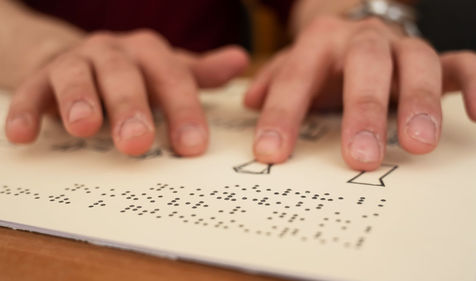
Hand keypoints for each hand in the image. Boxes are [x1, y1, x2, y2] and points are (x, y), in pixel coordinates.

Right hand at [6, 30, 248, 155]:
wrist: (80, 58)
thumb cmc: (134, 74)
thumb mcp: (167, 72)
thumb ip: (199, 73)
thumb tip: (240, 60)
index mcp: (149, 53)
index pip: (172, 79)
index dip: (183, 111)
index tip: (192, 147)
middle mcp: (113, 52)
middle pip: (123, 75)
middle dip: (131, 107)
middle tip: (138, 142)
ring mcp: (74, 62)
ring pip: (76, 76)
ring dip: (79, 101)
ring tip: (85, 129)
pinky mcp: (38, 77)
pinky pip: (29, 91)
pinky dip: (25, 111)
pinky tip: (23, 135)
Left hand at [245, 16, 475, 170]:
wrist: (357, 29)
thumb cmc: (323, 61)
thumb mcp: (293, 68)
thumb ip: (273, 83)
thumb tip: (249, 102)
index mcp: (319, 42)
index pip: (297, 77)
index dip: (281, 114)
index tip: (271, 153)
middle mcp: (362, 40)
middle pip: (365, 65)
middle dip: (362, 110)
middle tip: (360, 160)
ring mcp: (401, 48)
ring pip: (417, 63)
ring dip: (419, 102)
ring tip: (417, 146)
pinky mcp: (436, 60)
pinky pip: (462, 64)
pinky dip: (475, 83)